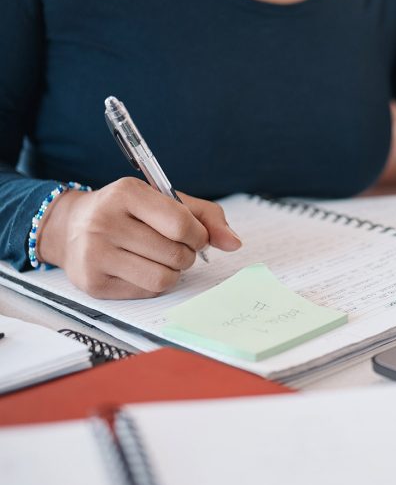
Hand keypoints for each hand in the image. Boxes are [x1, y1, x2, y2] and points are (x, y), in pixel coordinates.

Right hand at [37, 177, 241, 298]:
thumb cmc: (130, 213)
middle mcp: (105, 221)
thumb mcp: (165, 201)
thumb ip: (206, 217)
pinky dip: (154, 283)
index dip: (199, 236)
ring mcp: (95, 254)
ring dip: (173, 272)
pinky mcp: (93, 283)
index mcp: (126, 193)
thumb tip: (234, 243)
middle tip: (174, 247)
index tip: (196, 236)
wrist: (72, 227)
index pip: (181, 224)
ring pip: (164, 278)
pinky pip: (147, 292)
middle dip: (186, 254)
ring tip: (160, 259)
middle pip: (176, 254)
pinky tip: (140, 268)